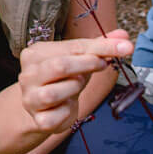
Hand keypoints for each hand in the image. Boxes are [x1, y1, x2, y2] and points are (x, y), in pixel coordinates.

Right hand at [17, 29, 131, 134]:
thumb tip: (122, 35)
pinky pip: (55, 116)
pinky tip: (68, 107)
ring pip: (54, 93)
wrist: (45, 109)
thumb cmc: (63, 79)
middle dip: (87, 64)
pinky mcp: (37, 118)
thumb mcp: (79, 60)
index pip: (71, 46)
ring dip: (74, 88)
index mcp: (35, 54)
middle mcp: (28, 74)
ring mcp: (30, 97)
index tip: (124, 47)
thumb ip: (99, 47)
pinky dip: (67, 113)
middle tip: (103, 64)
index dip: (100, 47)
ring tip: (77, 85)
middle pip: (60, 66)